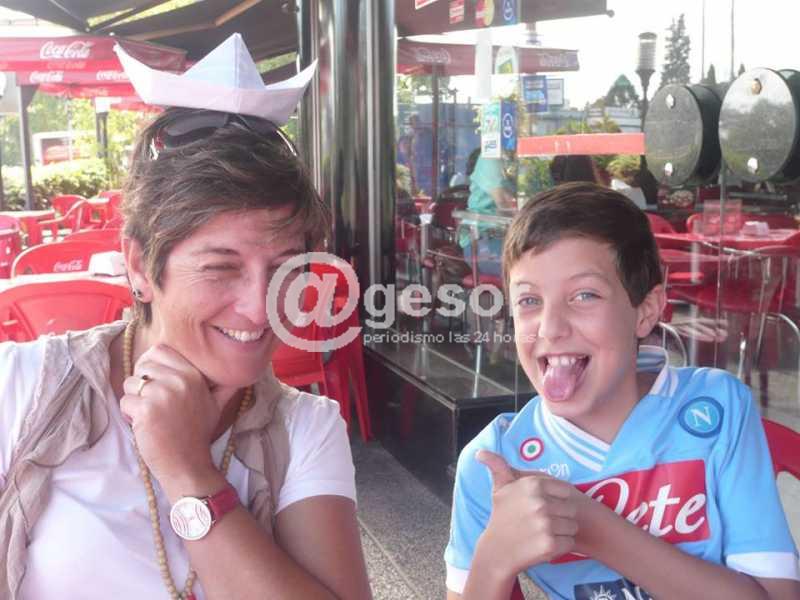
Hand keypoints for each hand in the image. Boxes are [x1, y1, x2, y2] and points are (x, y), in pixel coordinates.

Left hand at [120, 343, 236, 484]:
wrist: (188, 464)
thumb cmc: (198, 435)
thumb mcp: (216, 406)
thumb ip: (225, 387)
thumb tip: (244, 376)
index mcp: (193, 375)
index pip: (159, 350)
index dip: (150, 363)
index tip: (153, 381)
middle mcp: (179, 381)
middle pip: (142, 366)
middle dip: (140, 383)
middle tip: (151, 402)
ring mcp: (161, 395)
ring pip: (130, 383)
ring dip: (133, 400)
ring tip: (149, 415)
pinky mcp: (145, 411)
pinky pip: (124, 402)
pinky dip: (129, 415)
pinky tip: (144, 426)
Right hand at [474, 450, 580, 575]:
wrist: (496, 551)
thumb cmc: (502, 516)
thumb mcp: (500, 488)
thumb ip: (497, 465)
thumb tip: (480, 452)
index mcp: (533, 484)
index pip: (565, 490)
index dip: (556, 500)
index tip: (542, 507)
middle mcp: (540, 502)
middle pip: (570, 509)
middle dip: (560, 517)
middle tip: (541, 523)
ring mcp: (545, 524)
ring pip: (572, 526)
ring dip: (561, 532)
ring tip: (542, 533)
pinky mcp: (550, 544)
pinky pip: (569, 542)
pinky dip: (560, 546)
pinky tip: (544, 545)